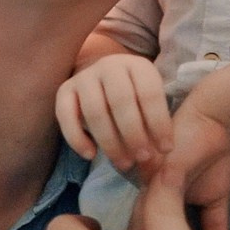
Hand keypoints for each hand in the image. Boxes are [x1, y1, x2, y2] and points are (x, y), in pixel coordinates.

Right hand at [57, 54, 172, 177]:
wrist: (103, 79)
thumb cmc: (135, 98)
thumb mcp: (150, 100)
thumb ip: (157, 122)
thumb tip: (162, 154)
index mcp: (137, 66)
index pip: (149, 93)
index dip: (159, 123)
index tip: (165, 149)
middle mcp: (109, 65)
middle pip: (121, 101)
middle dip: (134, 134)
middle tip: (142, 158)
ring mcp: (84, 76)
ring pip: (94, 111)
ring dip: (110, 142)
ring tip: (123, 163)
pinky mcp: (64, 90)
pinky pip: (65, 115)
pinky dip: (77, 138)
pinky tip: (91, 155)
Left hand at [146, 103, 229, 229]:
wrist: (213, 117)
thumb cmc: (209, 154)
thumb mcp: (214, 198)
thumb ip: (214, 225)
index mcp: (151, 200)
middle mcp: (143, 192)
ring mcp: (147, 182)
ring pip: (145, 223)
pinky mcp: (158, 171)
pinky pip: (158, 204)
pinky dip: (169, 221)